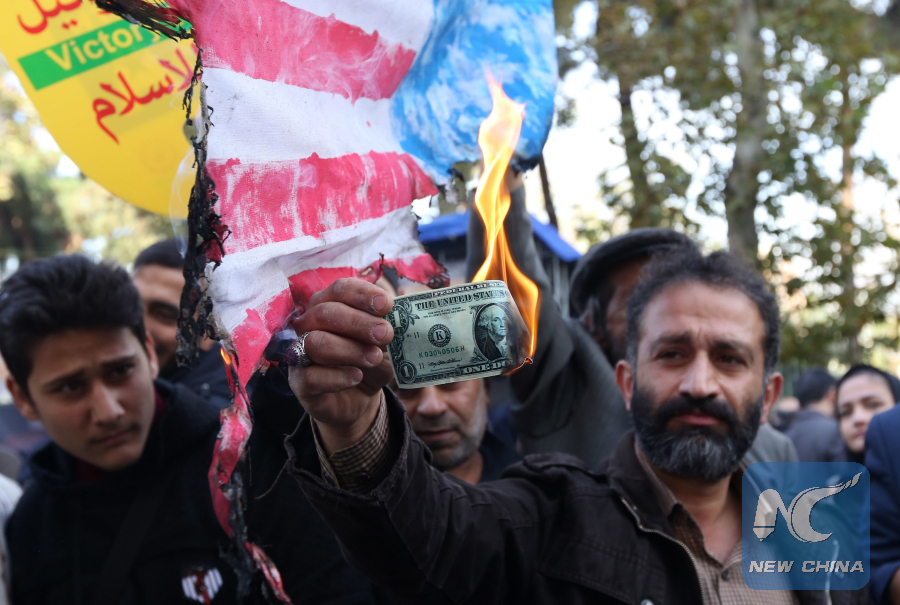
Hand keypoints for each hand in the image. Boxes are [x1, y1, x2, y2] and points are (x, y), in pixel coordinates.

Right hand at [288, 278, 394, 453]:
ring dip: (350, 349)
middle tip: (386, 334)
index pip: (341, 289)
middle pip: (326, 312)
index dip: (363, 295)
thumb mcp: (386, 344)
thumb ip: (388, 329)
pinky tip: (356, 377)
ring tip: (374, 358)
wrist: (359, 397)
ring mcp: (300, 352)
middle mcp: (309, 324)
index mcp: (330, 304)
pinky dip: (337, 376)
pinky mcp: (299, 382)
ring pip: (315, 342)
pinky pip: (310, 376)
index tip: (387, 305)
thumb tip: (398, 319)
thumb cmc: (370, 360)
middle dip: (359, 323)